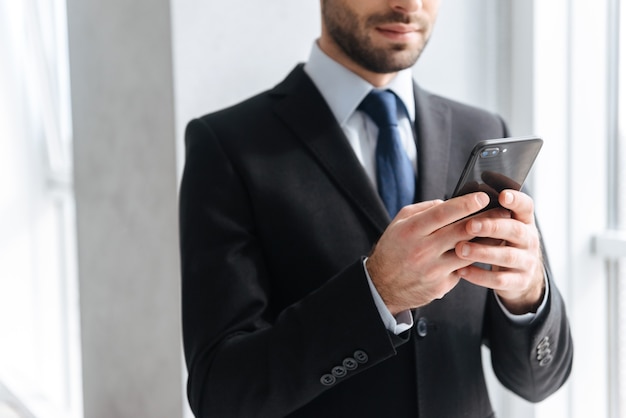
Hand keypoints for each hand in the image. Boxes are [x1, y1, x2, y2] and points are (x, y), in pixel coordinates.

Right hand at [366, 192, 490, 314]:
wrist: (382, 286)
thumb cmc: (393, 249)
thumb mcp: (399, 223)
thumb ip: (423, 210)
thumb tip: (449, 203)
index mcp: (411, 231)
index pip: (442, 214)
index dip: (465, 204)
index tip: (483, 196)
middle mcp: (422, 250)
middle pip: (461, 231)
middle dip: (486, 219)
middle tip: (503, 211)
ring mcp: (433, 269)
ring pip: (469, 252)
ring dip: (488, 240)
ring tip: (501, 230)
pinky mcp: (441, 285)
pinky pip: (464, 269)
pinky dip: (475, 259)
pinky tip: (486, 250)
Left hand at [454, 190, 545, 313]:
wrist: (519, 275)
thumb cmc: (502, 242)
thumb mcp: (502, 226)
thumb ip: (489, 215)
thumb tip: (462, 200)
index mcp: (524, 221)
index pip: (526, 206)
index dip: (516, 200)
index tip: (502, 195)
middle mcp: (529, 240)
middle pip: (515, 230)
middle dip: (492, 227)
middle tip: (470, 225)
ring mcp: (527, 262)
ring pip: (507, 256)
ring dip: (482, 252)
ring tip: (460, 249)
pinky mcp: (520, 282)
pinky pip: (499, 280)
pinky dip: (479, 275)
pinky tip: (461, 270)